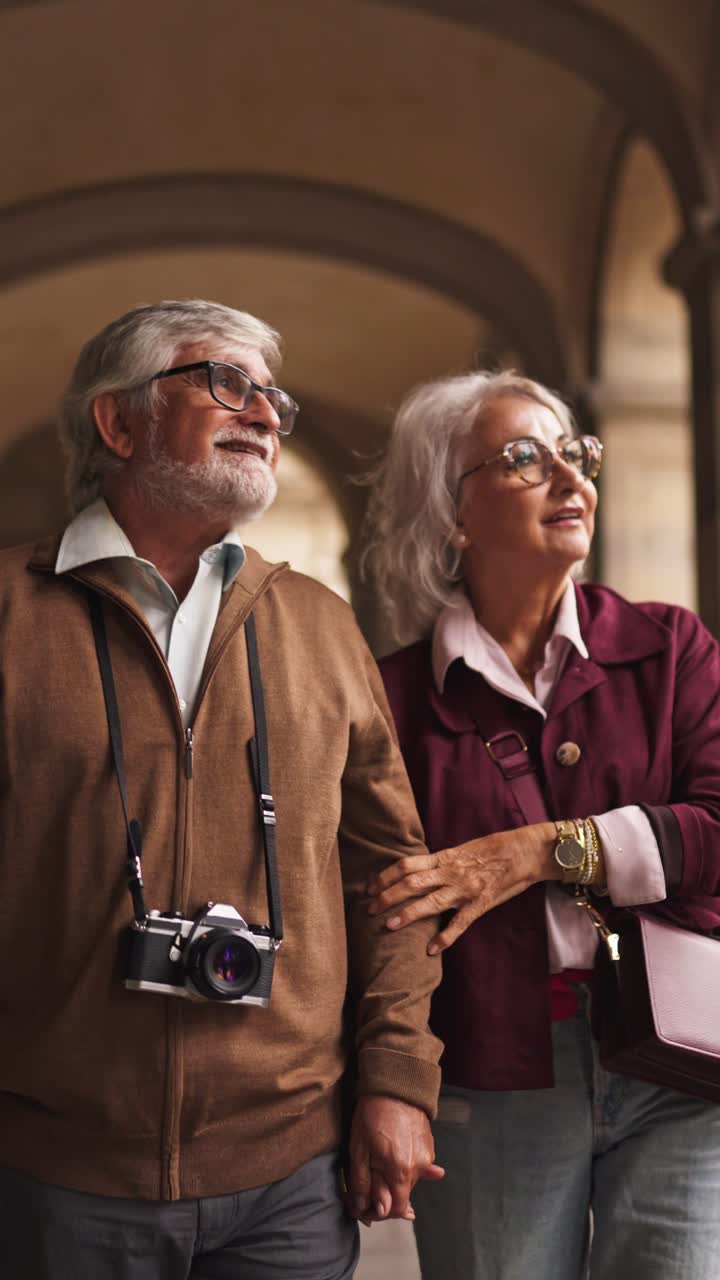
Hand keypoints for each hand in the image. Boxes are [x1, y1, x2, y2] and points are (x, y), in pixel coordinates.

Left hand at [346, 1095, 443, 1224]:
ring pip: (408, 1181)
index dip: (378, 1212)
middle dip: (384, 1194)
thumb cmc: (373, 1114)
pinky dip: (404, 1166)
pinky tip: (393, 1156)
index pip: (395, 1209)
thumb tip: (362, 1207)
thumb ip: (363, 1183)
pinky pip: (416, 1166)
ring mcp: (426, 1156)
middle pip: (402, 1195)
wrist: (394, 1085)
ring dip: (394, 1179)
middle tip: (365, 1184)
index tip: (364, 1206)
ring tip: (377, 1164)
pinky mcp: (428, 1146)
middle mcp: (418, 1167)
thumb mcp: (359, 1149)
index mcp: (401, 1171)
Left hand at [367, 822, 555, 952]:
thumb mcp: (463, 849)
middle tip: (369, 909)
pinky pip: (460, 923)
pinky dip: (445, 937)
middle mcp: (451, 873)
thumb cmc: (495, 847)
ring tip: (389, 926)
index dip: (385, 876)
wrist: (525, 851)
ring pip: (430, 902)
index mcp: (445, 857)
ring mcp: (465, 889)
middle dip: (387, 896)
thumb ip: (442, 861)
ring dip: (407, 914)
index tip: (370, 887)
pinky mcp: (480, 904)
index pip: (406, 865)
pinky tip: (431, 949)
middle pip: (411, 883)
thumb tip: (419, 869)